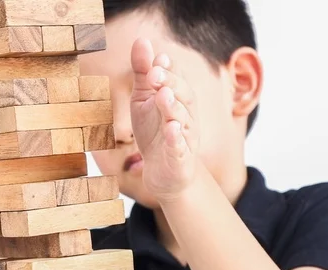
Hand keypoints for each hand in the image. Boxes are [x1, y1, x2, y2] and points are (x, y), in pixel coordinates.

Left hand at [130, 38, 198, 203]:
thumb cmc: (154, 131)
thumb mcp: (143, 100)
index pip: (177, 78)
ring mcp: (185, 136)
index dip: (168, 69)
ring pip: (183, 119)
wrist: (162, 171)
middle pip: (184, 95)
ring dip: (173, 107)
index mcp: (178, 98)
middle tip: (154, 75)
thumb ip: (143, 73)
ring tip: (163, 96)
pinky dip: (177, 139)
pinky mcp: (180, 157)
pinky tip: (172, 130)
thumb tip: (141, 40)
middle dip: (170, 83)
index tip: (156, 60)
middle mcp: (186, 114)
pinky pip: (180, 147)